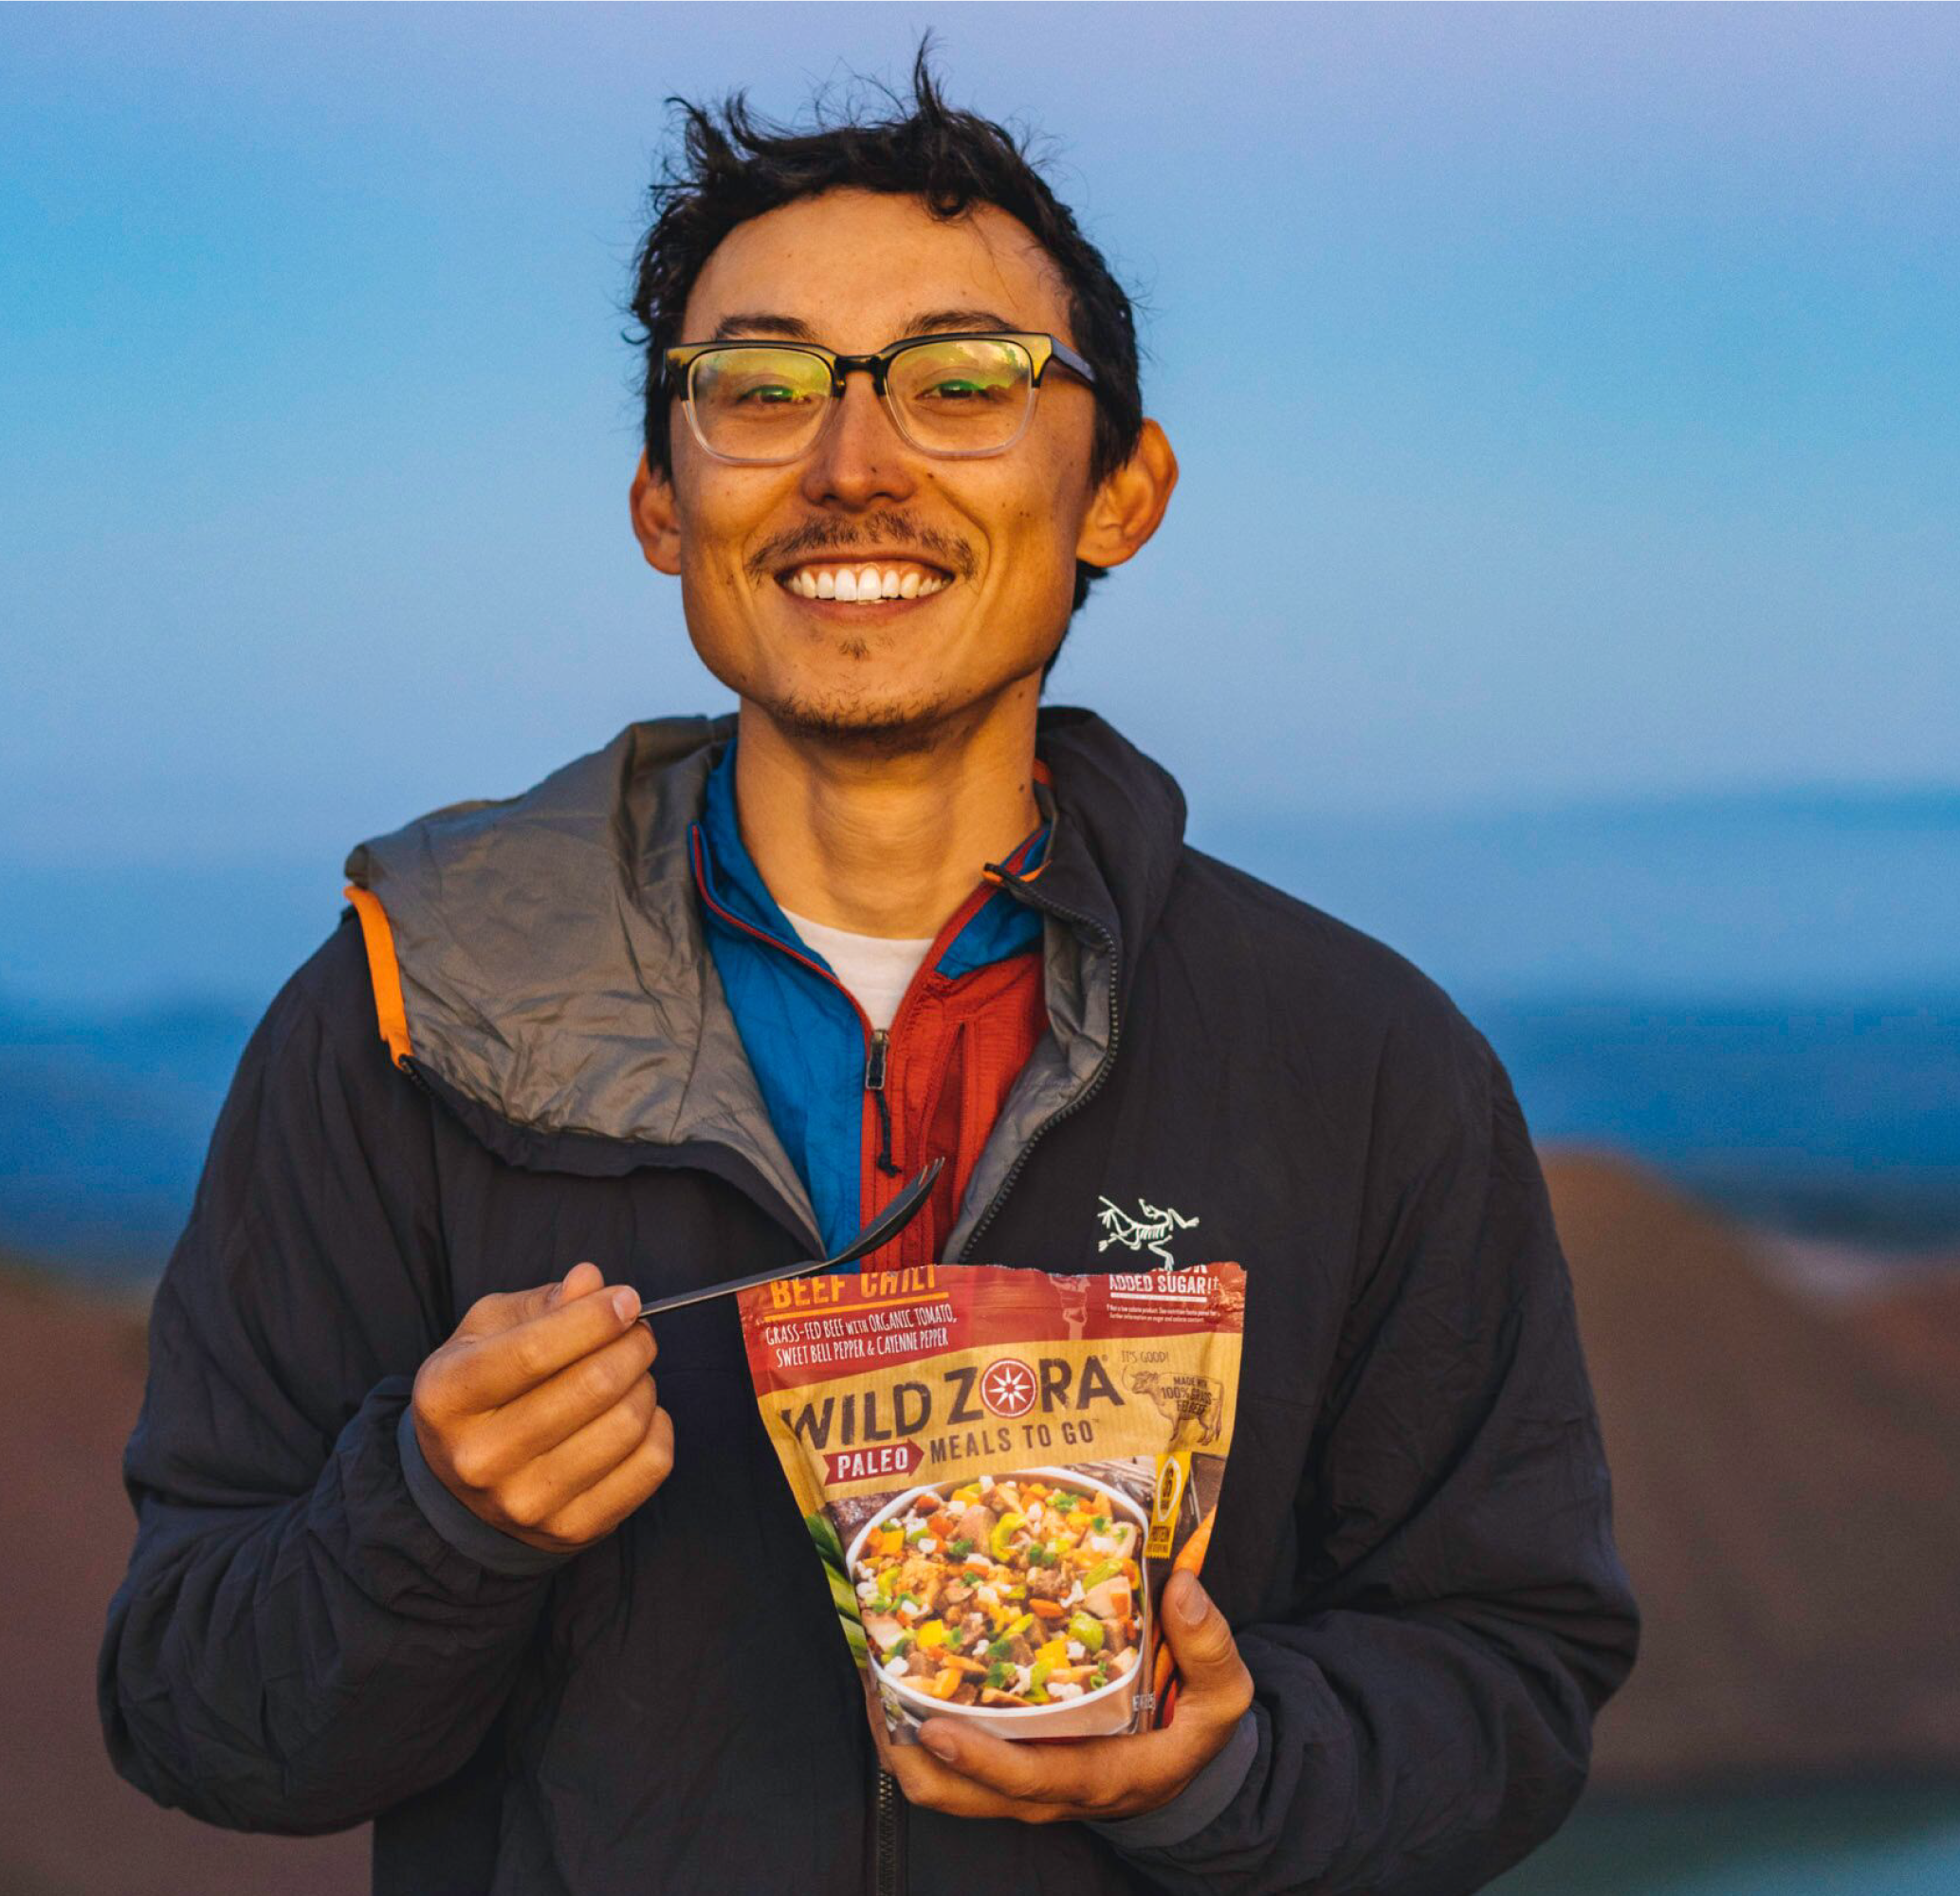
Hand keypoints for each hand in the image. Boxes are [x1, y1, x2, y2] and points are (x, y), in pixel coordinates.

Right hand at [411, 1261, 672, 1552]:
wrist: (463, 1486)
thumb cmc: (484, 1389)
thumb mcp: (489, 1332)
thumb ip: (542, 1302)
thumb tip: (591, 1281)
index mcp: (447, 1397)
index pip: (534, 1351)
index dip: (594, 1317)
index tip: (626, 1299)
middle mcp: (479, 1458)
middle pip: (592, 1386)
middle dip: (633, 1345)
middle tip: (637, 1333)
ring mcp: (524, 1503)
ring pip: (627, 1424)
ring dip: (646, 1384)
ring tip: (632, 1373)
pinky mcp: (571, 1530)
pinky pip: (650, 1466)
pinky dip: (659, 1427)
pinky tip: (638, 1416)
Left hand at [876, 1571, 1253, 1823]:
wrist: (1187, 1772)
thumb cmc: (1195, 1731)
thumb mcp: (1222, 1699)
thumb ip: (1209, 1648)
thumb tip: (1182, 1589)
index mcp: (1100, 1776)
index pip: (1032, 1780)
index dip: (981, 1761)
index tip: (936, 1727)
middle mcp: (1048, 1790)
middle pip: (961, 1797)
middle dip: (910, 1754)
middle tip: (880, 1687)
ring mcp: (1021, 1783)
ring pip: (942, 1787)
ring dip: (900, 1742)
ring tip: (877, 1678)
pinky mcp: (1006, 1768)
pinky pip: (947, 1766)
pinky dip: (914, 1730)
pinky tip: (902, 1679)